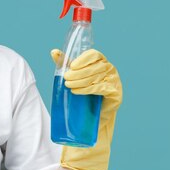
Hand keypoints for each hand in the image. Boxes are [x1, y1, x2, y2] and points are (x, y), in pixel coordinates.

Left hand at [50, 49, 122, 169]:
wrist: (91, 117)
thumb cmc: (81, 93)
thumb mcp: (73, 76)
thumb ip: (64, 63)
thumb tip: (53, 51)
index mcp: (101, 62)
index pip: (95, 54)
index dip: (83, 59)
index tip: (71, 65)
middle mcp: (110, 70)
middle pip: (95, 66)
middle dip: (79, 72)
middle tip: (66, 79)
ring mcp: (114, 82)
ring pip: (98, 77)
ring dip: (82, 80)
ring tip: (69, 86)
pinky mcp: (116, 94)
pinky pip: (103, 88)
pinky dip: (89, 89)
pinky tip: (77, 91)